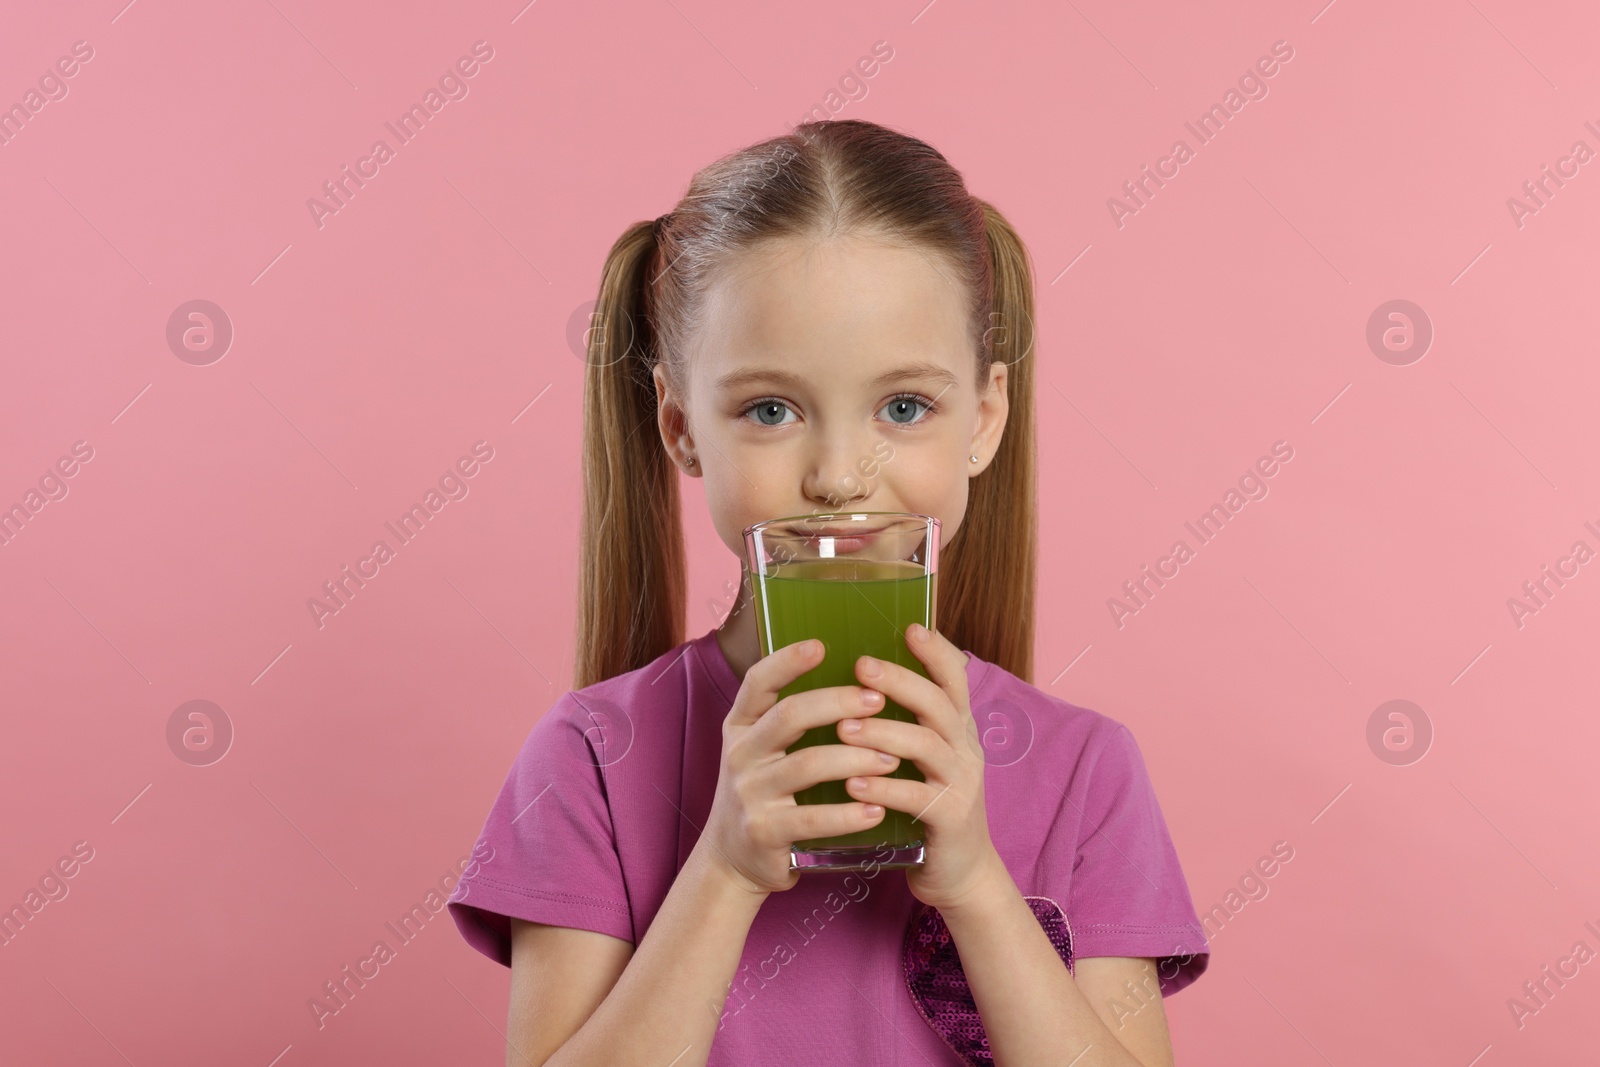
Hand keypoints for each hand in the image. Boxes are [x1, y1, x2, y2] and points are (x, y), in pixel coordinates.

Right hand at [699, 638, 905, 896]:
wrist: (733, 858)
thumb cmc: (766, 792)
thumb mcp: (764, 749)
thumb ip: (793, 718)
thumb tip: (856, 676)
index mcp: (741, 725)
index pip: (757, 682)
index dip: (786, 662)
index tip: (821, 645)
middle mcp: (741, 753)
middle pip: (789, 716)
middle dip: (837, 703)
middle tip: (878, 699)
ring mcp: (749, 793)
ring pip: (806, 765)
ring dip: (855, 758)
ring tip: (891, 758)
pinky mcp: (763, 831)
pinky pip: (811, 818)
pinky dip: (848, 814)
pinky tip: (877, 809)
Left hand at [836, 622, 1005, 910]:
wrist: (959, 873)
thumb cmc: (926, 806)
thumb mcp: (923, 759)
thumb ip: (906, 722)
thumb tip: (859, 678)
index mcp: (956, 729)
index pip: (954, 679)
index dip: (936, 652)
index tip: (909, 628)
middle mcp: (964, 750)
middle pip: (938, 703)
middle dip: (900, 681)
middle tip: (861, 665)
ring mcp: (961, 785)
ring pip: (927, 746)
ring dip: (883, 733)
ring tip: (843, 728)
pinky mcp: (950, 820)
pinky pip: (917, 798)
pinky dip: (884, 789)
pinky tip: (853, 784)